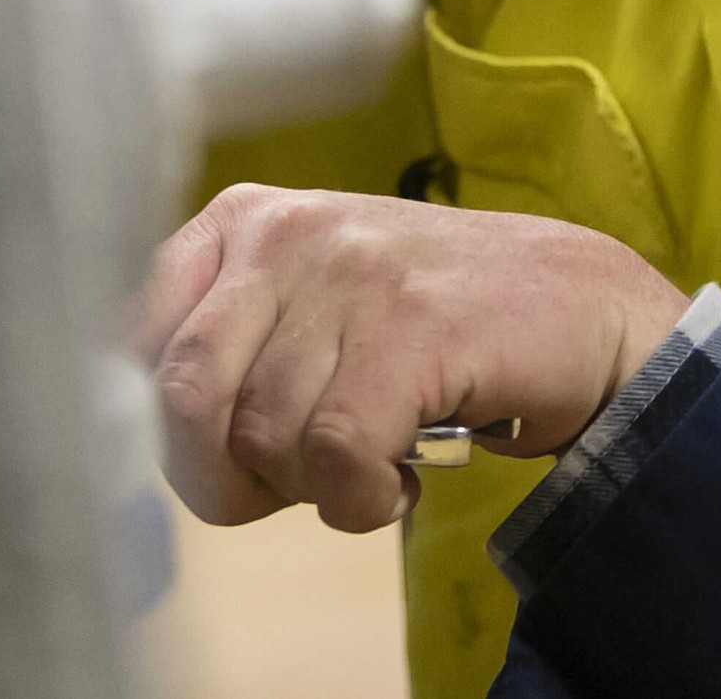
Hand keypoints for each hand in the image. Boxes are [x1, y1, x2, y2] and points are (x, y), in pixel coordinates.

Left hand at [136, 183, 690, 533]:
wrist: (584, 306)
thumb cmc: (431, 325)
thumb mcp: (313, 306)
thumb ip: (231, 350)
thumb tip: (157, 445)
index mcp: (244, 220)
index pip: (136, 336)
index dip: (159, 426)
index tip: (212, 457)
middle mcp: (287, 232)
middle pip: (184, 393)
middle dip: (220, 475)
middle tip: (283, 488)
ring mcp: (353, 274)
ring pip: (265, 433)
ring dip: (312, 488)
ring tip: (365, 466)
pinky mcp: (414, 327)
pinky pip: (339, 452)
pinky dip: (357, 500)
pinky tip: (394, 485)